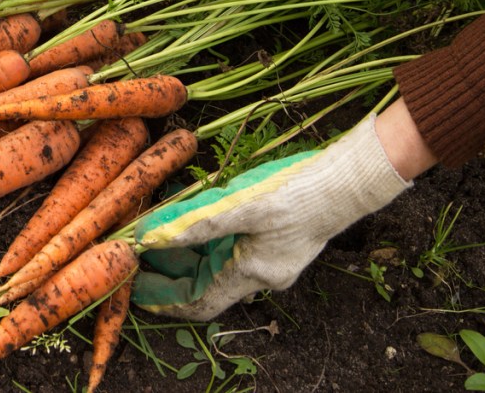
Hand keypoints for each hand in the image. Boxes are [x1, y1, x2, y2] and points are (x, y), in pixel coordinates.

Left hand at [132, 114, 410, 320]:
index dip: (166, 302)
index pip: (200, 302)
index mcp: (253, 274)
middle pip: (205, 283)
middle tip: (137, 258)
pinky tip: (191, 220)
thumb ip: (196, 223)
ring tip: (154, 237)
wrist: (347, 182)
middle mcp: (262, 275)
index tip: (137, 295)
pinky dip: (209, 239)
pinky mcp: (278, 242)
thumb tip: (151, 237)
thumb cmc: (298, 193)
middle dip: (170, 274)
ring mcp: (272, 260)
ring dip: (187, 254)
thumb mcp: (242, 205)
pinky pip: (234, 247)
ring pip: (218, 263)